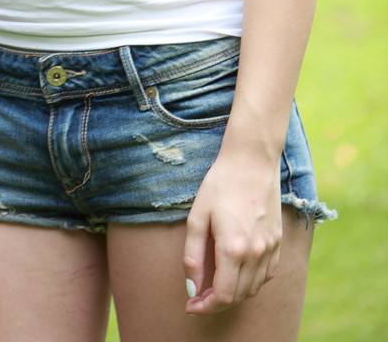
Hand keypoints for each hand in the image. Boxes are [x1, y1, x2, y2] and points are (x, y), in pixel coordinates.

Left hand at [183, 149, 281, 314]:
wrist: (252, 160)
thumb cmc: (220, 184)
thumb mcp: (197, 216)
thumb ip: (193, 255)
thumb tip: (191, 287)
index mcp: (233, 249)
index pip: (222, 296)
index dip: (205, 307)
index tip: (191, 306)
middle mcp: (255, 254)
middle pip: (237, 296)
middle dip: (216, 303)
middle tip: (198, 296)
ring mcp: (270, 249)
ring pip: (253, 289)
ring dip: (234, 294)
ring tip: (214, 285)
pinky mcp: (278, 242)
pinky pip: (266, 275)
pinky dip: (251, 282)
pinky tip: (237, 271)